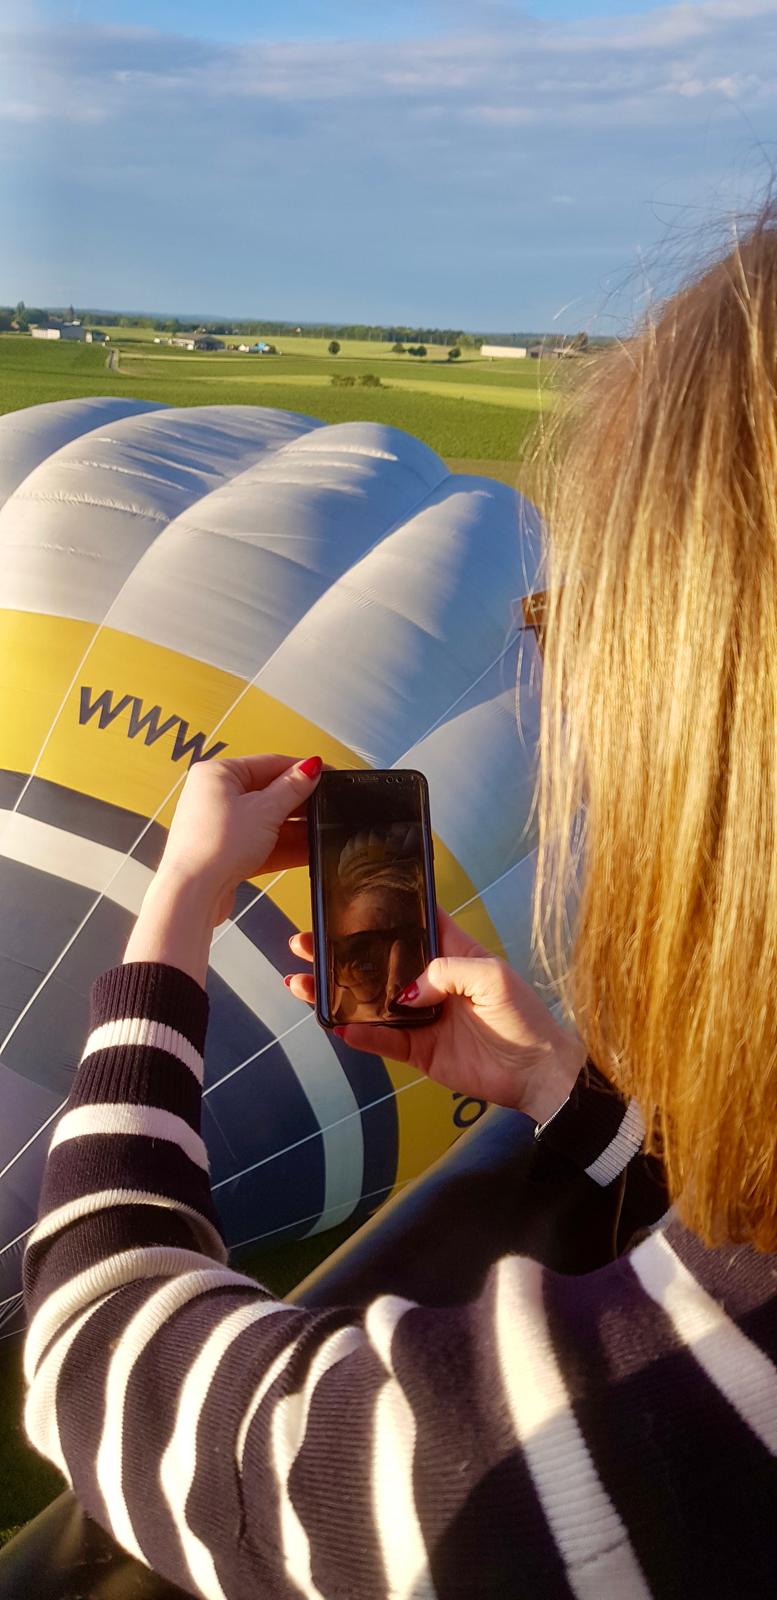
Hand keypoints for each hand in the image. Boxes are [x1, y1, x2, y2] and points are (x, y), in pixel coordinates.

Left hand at [156, 753, 321, 923]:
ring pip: (266, 821)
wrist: (193, 893)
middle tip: (326, 804)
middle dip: (298, 802)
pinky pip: (260, 843)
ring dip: (294, 828)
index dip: (300, 769)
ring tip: (322, 830)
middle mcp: (214, 797)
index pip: (268, 763)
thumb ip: (292, 789)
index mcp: (217, 774)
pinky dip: (282, 846)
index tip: (324, 773)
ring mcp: (220, 826)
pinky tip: (307, 850)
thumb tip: (309, 770)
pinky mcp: (226, 852)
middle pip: (267, 793)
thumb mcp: (265, 810)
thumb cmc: (213, 846)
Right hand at [287, 910, 586, 1123]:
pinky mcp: (420, 1050)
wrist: (538, 1073)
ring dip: (337, 992)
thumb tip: (405, 991)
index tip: (343, 902)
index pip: (410, 925)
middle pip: (376, 963)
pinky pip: (382, 1040)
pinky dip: (359, 1034)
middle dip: (339, 952)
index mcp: (450, 953)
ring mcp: (422, 1017)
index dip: (380, 913)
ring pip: (369, 1002)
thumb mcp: (491, 976)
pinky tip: (336, 1023)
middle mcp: (430, 982)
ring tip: (300, 983)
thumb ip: (445, 971)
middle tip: (303, 943)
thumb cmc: (524, 1015)